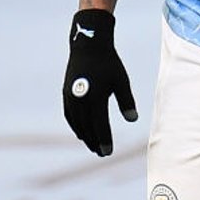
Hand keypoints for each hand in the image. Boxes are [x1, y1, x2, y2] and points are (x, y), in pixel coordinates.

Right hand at [62, 10, 137, 156]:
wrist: (89, 45)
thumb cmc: (109, 64)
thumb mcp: (121, 81)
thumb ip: (126, 101)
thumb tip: (133, 120)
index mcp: (96, 96)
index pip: (99, 124)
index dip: (104, 139)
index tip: (108, 152)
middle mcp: (80, 98)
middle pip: (87, 126)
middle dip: (94, 141)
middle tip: (102, 153)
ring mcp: (70, 96)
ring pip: (76, 122)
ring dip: (84, 136)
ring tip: (93, 146)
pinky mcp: (66, 93)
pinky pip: (69, 115)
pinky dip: (75, 125)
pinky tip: (82, 133)